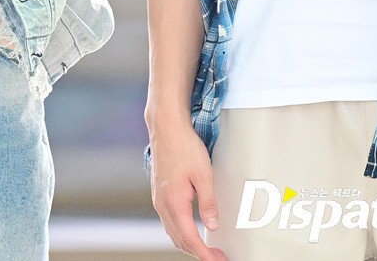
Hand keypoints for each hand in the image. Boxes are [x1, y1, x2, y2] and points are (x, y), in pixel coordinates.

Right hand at [149, 120, 227, 259]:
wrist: (166, 129)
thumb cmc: (185, 147)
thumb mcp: (203, 173)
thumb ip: (208, 202)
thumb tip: (213, 226)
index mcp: (174, 203)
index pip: (190, 239)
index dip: (204, 254)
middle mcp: (163, 206)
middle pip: (180, 240)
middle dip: (198, 252)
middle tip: (217, 257)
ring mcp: (159, 200)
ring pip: (173, 232)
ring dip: (189, 244)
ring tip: (207, 248)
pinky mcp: (159, 194)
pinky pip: (169, 221)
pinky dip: (181, 232)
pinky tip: (191, 229)